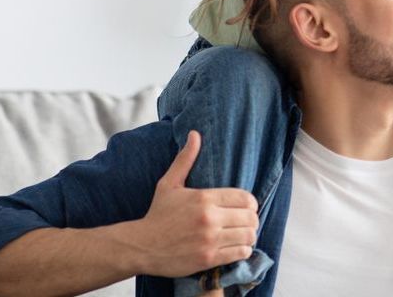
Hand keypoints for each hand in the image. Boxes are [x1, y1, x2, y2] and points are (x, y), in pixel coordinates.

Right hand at [126, 130, 259, 276]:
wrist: (141, 245)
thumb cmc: (158, 214)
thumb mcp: (170, 183)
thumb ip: (186, 159)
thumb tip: (195, 134)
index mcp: (204, 198)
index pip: (245, 198)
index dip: (250, 203)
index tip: (246, 207)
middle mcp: (209, 218)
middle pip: (250, 217)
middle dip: (252, 219)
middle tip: (246, 221)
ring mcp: (209, 240)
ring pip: (249, 235)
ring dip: (249, 235)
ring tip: (243, 234)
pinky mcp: (208, 258)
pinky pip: (240, 253)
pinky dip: (243, 250)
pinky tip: (237, 247)